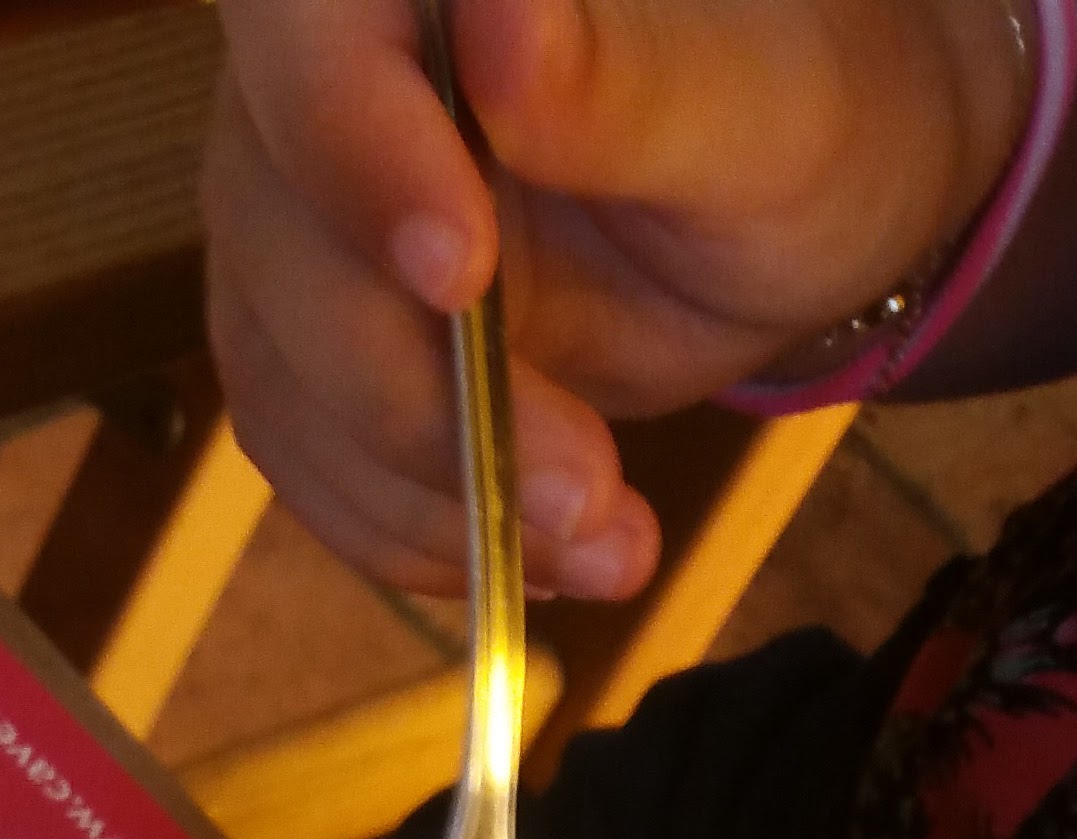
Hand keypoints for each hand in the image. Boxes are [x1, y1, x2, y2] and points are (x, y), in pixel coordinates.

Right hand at [205, 0, 1033, 600]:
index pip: (303, 23)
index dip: (350, 144)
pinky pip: (307, 455)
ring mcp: (300, 213)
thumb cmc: (795, 125)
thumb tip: (503, 32)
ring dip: (431, 493)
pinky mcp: (308, 343)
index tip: (459, 273)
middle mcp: (326, 73)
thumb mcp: (756, 111)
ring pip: (283, 368)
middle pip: (281, 234)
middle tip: (584, 485)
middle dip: (421, 392)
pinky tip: (539, 548)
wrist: (779, 231)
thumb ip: (625, 83)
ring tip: (600, 541)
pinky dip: (416, 529)